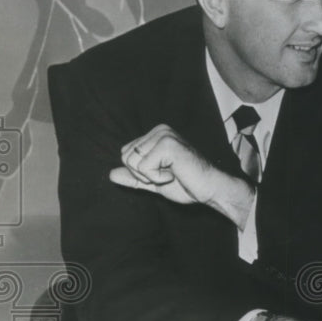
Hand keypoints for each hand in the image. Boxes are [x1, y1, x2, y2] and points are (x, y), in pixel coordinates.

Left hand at [109, 124, 253, 227]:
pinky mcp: (168, 144)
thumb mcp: (154, 182)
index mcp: (155, 135)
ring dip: (150, 176)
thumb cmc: (187, 185)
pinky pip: (143, 168)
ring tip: (172, 173)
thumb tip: (111, 174)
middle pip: (125, 157)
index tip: (164, 173)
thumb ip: (134, 177)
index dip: (140, 172)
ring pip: (132, 162)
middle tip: (168, 174)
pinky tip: (176, 173)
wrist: (210, 190)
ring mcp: (164, 135)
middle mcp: (159, 130)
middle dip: (143, 174)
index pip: (125, 154)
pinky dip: (157, 178)